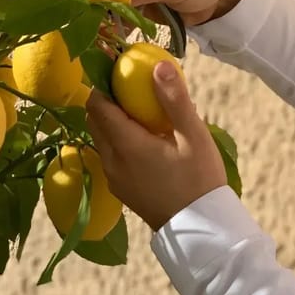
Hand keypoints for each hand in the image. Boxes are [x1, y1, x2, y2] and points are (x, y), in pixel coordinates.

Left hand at [85, 60, 227, 230]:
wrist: (199, 229)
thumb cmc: (200, 179)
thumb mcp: (194, 136)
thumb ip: (174, 100)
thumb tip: (159, 65)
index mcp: (126, 145)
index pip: (98, 105)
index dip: (103, 83)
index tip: (118, 69)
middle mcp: (112, 161)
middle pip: (94, 120)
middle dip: (106, 99)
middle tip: (131, 87)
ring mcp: (113, 177)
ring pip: (101, 138)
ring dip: (112, 120)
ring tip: (141, 111)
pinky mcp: (121, 189)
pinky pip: (110, 155)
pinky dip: (118, 140)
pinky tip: (146, 139)